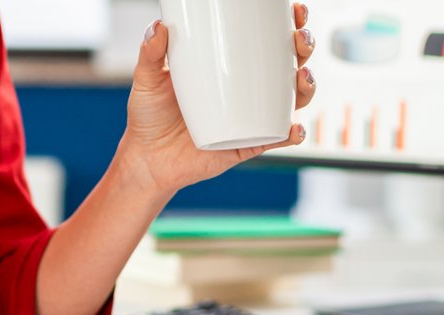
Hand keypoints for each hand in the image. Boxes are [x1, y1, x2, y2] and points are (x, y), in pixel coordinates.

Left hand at [117, 2, 316, 195]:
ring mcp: (251, 118)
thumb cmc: (149, 117)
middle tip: (298, 40)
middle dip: (304, 47)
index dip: (287, 23)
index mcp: (230, 67)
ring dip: (307, 86)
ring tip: (301, 77)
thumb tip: (157, 27)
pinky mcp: (248, 145)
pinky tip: (293, 128)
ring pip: (292, 99)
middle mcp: (247, 91)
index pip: (266, 40)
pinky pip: (278, 139)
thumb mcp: (147, 81)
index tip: (293, 10)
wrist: (146, 160)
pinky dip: (292, 134)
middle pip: (289, 63)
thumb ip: (150, 53)